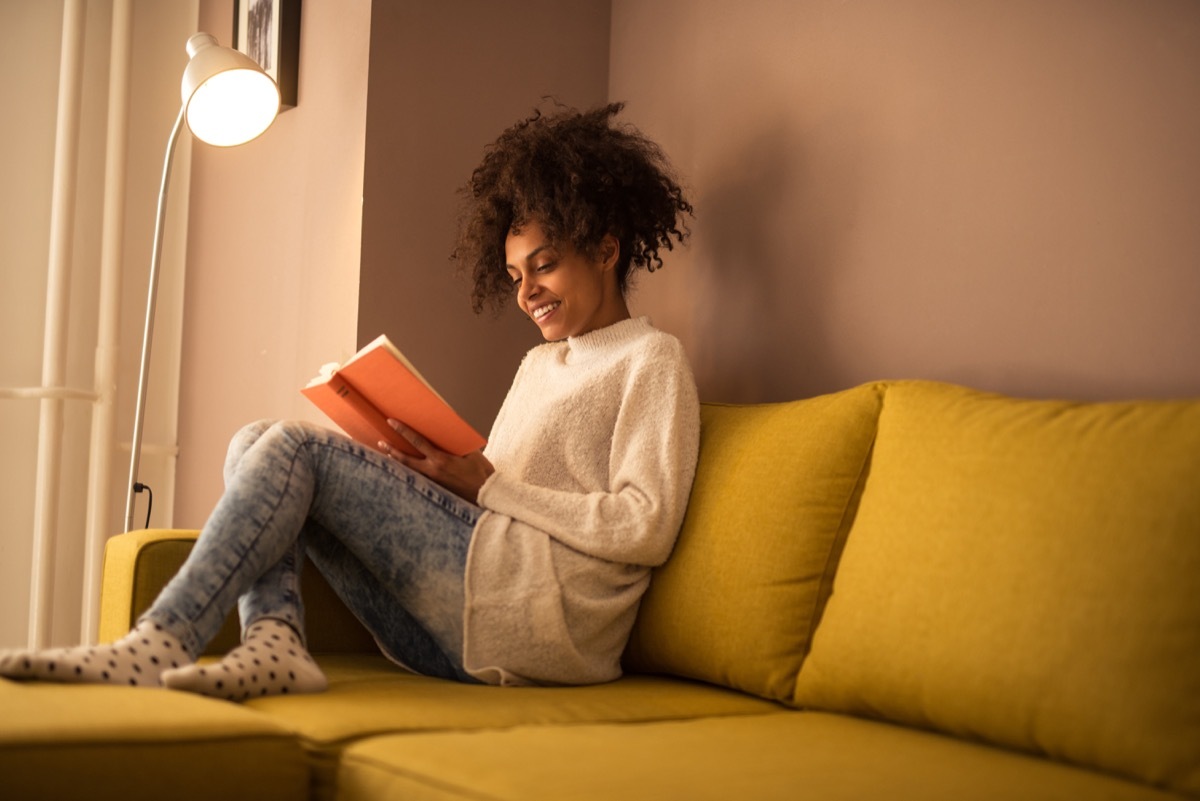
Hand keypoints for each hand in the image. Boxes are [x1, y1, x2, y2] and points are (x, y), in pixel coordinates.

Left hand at [379, 420, 493, 503]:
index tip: (391, 422)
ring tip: (387, 455)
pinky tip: (404, 469)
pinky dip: (408, 472)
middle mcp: (433, 471)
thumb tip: (446, 433)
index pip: (417, 442)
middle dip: (392, 450)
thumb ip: (456, 443)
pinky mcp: (436, 489)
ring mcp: (433, 482)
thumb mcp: (471, 452)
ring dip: (397, 462)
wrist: (486, 494)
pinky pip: (417, 478)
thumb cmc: (481, 472)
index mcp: (441, 459)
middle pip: (406, 460)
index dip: (403, 431)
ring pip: (409, 471)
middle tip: (381, 442)